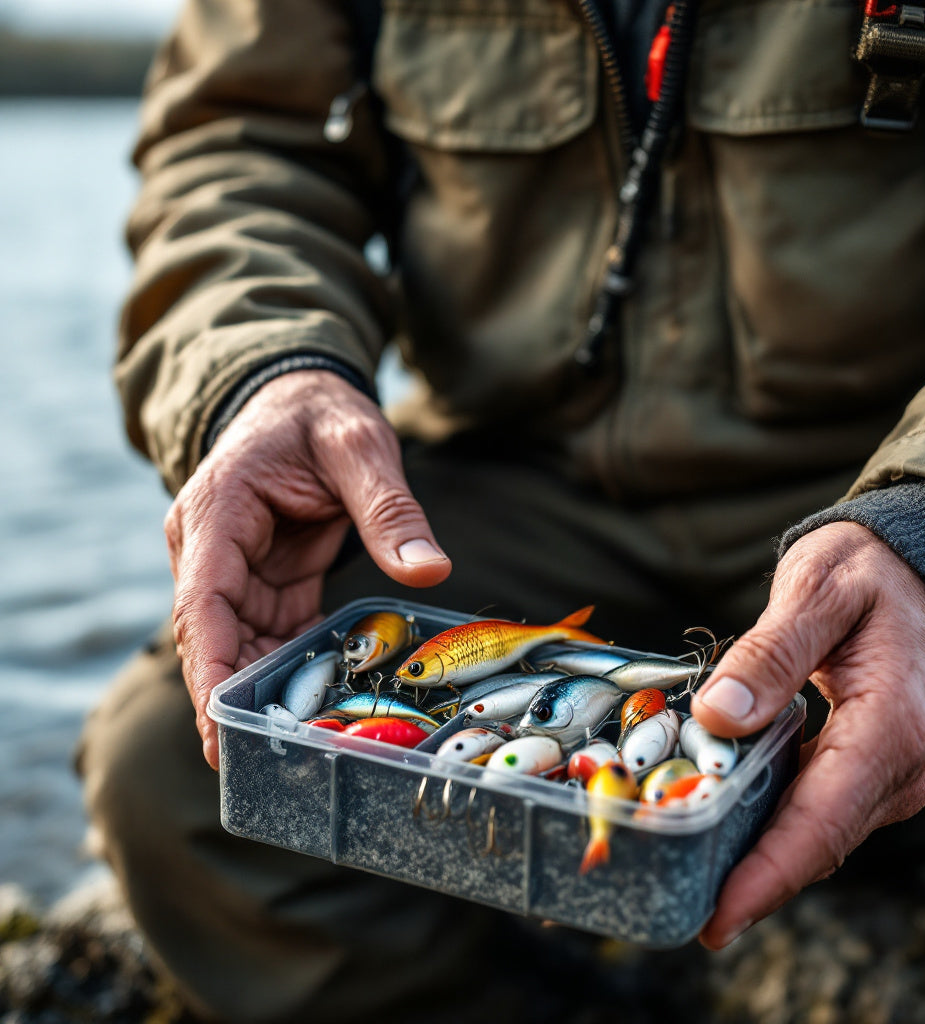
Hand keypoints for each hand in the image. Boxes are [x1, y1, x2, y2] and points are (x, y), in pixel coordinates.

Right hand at [164, 370, 450, 768]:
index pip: (203, 604)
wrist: (301, 397)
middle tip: (258, 764)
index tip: (218, 732)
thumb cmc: (320, 414)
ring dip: (266, 690)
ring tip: (297, 745)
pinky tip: (321, 702)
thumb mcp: (360, 447)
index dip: (211, 670)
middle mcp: (212, 548)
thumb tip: (432, 570)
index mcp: (217, 512)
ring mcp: (235, 567)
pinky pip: (273, 631)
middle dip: (231, 699)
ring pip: (243, 642)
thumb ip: (390, 509)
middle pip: (215, 636)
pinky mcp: (265, 579)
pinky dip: (293, 666)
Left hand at [692, 521, 924, 948]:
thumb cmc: (872, 575)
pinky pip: (810, 808)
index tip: (718, 916)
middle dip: (747, 881)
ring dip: (751, 857)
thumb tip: (720, 715)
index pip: (824, 821)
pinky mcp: (860, 768)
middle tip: (673, 902)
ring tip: (681, 872)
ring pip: (810, 834)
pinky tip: (714, 822)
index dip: (768, 875)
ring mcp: (880, 774)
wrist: (921, 571)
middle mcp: (895, 768)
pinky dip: (765, 822)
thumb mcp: (819, 591)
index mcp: (891, 729)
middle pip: (814, 844)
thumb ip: (771, 653)